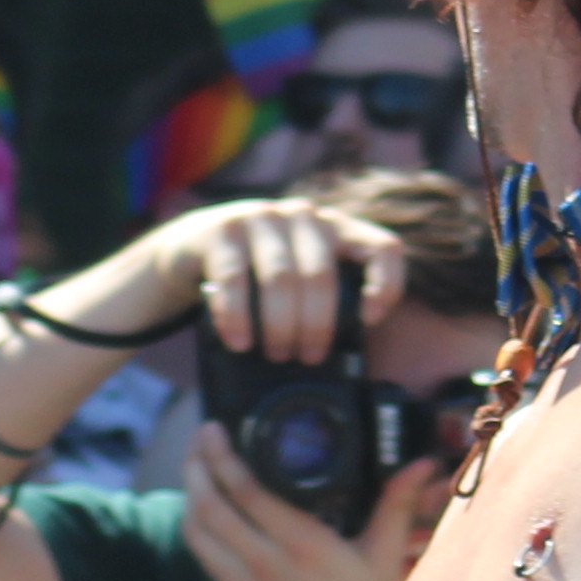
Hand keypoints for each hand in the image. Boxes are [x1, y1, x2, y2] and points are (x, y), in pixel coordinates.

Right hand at [148, 195, 405, 366]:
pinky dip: (237, 316)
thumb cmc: (259, 273)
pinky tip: (239, 341)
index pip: (383, 247)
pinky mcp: (222, 231)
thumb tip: (343, 364)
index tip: (370, 320)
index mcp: (336, 229)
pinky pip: (234, 279)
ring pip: (281, 279)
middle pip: (322, 276)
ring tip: (276, 354)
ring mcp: (261, 218)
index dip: (386, 285)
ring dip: (280, 325)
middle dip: (316, 326)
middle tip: (307, 358)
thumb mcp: (300, 277)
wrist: (193, 246)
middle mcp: (303, 216)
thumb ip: (324, 299)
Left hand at [179, 430, 419, 580]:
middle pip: (211, 505)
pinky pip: (204, 556)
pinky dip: (197, 525)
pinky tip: (203, 505)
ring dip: (190, 492)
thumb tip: (422, 463)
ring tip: (195, 464)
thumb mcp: (386, 556)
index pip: (247, 492)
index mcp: (305, 547)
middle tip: (200, 437)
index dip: (223, 456)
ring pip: (198, 531)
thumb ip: (397, 504)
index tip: (216, 429)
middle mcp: (269, 565)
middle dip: (197, 465)